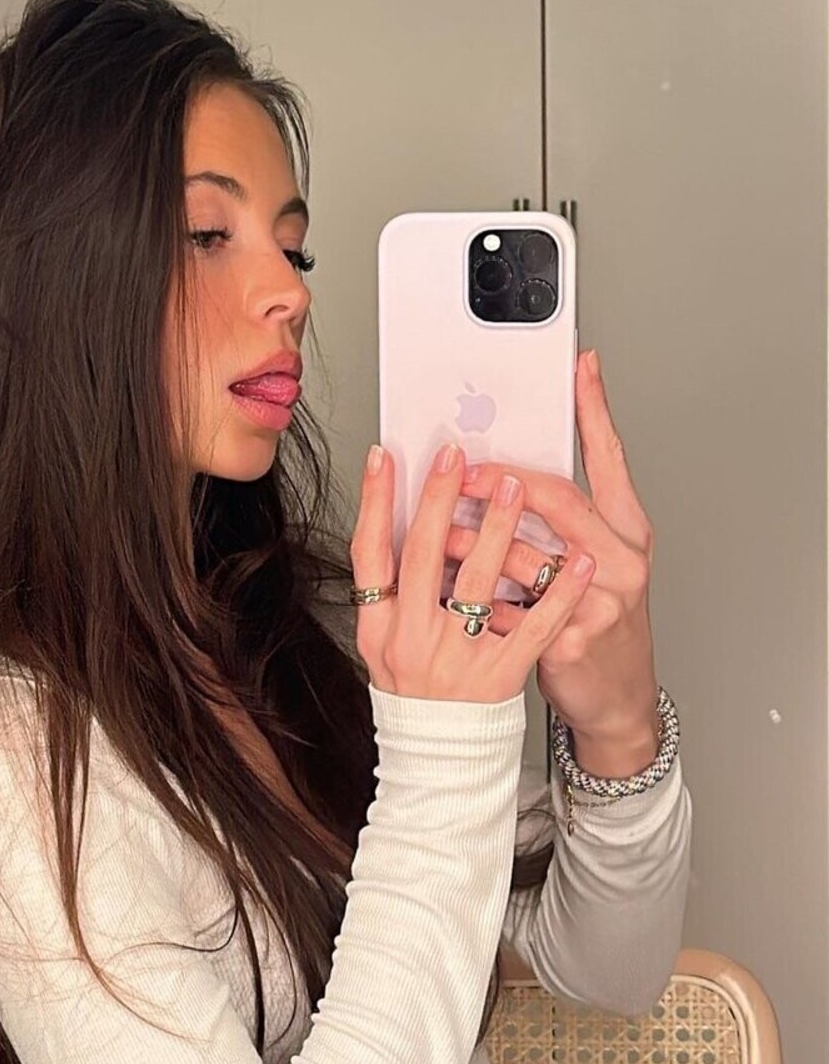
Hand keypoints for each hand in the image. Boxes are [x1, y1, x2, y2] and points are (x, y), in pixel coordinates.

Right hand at [351, 441, 596, 703]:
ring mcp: (453, 660)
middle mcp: (409, 641)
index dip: (374, 503)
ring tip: (514, 486)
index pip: (368, 554)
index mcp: (378, 628)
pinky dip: (558, 593)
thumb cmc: (414, 693)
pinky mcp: (498, 678)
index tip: (385, 457)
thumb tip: (403, 521)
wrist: (439, 760)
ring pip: (478, 584)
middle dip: (440, 499)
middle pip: (422, 557)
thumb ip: (391, 592)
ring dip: (498, 529)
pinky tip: (578, 562)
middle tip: (458, 455)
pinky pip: (533, 628)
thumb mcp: (382, 646)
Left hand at [448, 350, 658, 773]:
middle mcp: (621, 561)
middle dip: (501, 481)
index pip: (611, 459)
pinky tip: (448, 594)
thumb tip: (510, 472)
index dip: (596, 410)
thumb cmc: (600, 620)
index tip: (579, 367)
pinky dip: (475, 602)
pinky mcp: (573, 643)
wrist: (618, 695)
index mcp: (627, 532)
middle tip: (460, 469)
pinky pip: (510, 613)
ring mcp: (601, 604)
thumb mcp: (598, 561)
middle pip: (558, 500)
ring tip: (437, 534)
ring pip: (524, 557)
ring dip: (471, 544)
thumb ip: (564, 519)